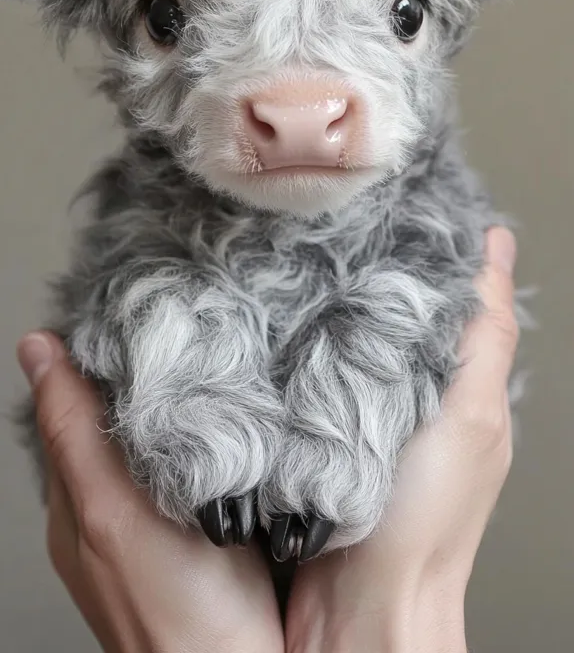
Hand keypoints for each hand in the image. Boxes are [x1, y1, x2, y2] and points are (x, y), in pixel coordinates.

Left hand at [17, 333, 283, 652]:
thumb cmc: (172, 611)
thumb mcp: (111, 509)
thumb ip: (75, 432)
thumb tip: (36, 350)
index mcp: (77, 496)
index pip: (74, 398)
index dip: (98, 350)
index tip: (131, 307)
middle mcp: (113, 503)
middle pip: (118, 412)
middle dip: (144, 366)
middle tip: (180, 319)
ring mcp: (159, 513)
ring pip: (159, 432)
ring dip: (178, 394)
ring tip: (208, 351)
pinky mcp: (206, 521)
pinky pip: (197, 457)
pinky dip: (207, 427)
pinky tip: (232, 414)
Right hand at [285, 226, 517, 652]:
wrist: (357, 611)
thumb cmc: (425, 524)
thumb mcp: (470, 417)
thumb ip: (481, 338)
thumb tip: (495, 248)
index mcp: (451, 377)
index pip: (442, 283)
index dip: (424, 234)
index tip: (393, 184)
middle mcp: (402, 381)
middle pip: (387, 298)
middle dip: (364, 254)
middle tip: (328, 199)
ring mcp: (353, 399)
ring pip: (341, 324)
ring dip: (322, 289)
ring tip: (293, 235)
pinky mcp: (308, 417)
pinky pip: (302, 361)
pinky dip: (292, 331)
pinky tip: (269, 301)